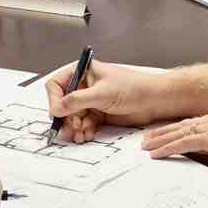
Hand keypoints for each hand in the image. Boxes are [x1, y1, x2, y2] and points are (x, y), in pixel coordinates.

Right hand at [43, 59, 166, 142]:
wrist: (153, 100)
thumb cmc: (133, 87)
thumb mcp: (101, 93)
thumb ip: (77, 101)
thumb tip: (57, 108)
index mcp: (82, 72)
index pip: (56, 85)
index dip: (54, 100)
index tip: (57, 113)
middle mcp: (84, 86)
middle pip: (63, 104)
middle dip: (65, 118)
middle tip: (68, 130)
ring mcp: (91, 100)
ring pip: (73, 117)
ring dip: (74, 127)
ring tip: (79, 135)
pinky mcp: (98, 113)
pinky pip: (84, 124)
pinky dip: (83, 131)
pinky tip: (87, 135)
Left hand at [141, 104, 207, 163]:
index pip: (199, 123)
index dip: (182, 127)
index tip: (170, 130)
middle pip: (184, 125)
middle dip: (165, 131)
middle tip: (148, 137)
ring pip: (178, 133)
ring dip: (160, 140)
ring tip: (145, 146)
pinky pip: (183, 144)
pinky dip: (167, 148)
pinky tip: (156, 154)